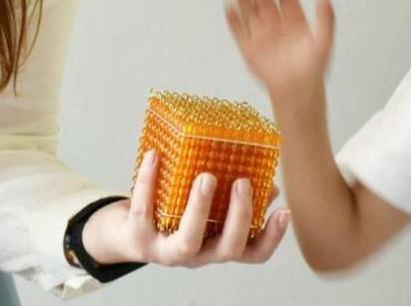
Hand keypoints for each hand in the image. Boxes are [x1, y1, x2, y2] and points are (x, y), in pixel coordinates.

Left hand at [82, 149, 289, 266]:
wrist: (126, 234)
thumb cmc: (174, 217)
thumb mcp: (206, 213)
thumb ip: (235, 200)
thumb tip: (269, 184)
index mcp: (217, 246)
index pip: (253, 253)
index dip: (272, 237)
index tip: (284, 211)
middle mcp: (197, 255)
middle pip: (227, 249)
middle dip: (238, 217)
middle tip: (242, 183)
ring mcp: (166, 251)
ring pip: (187, 241)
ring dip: (199, 208)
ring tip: (207, 176)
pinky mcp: (138, 238)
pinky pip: (144, 211)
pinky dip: (148, 182)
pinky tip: (154, 155)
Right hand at [225, 0, 334, 99]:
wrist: (298, 92)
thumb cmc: (314, 69)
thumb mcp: (324, 40)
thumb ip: (326, 16)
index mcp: (294, 19)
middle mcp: (276, 23)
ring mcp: (261, 34)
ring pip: (249, 8)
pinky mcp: (249, 48)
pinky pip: (239, 30)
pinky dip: (233, 18)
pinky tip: (229, 4)